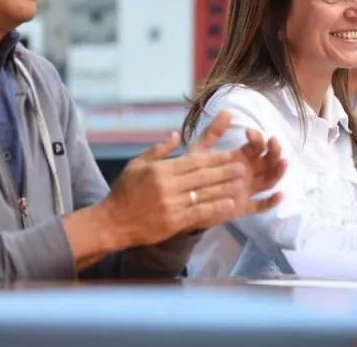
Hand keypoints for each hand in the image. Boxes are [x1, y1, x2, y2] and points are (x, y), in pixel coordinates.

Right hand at [100, 111, 278, 247]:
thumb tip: (176, 134)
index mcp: (161, 170)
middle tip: (244, 166)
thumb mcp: (136, 165)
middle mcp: (168, 185)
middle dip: (226, 170)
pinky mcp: (173, 222)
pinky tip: (231, 204)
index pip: (194, 161)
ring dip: (226, 188)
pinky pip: (200, 212)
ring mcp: (171, 204)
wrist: (112, 223)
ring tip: (244, 183)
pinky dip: (217, 208)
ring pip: (205, 193)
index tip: (232, 154)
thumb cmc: (124, 192)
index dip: (216, 158)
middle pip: (203, 175)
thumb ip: (158, 150)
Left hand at [185, 109, 287, 225]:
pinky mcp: (243, 207)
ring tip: (284, 162)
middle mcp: (248, 172)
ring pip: (270, 180)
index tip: (248, 132)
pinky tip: (279, 195)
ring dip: (278, 171)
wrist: (183, 196)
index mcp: (241, 157)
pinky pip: (261, 205)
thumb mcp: (201, 148)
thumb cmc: (193, 171)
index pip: (256, 146)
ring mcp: (248, 189)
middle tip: (273, 141)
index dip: (257, 137)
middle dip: (275, 150)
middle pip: (269, 161)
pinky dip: (272, 201)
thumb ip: (213, 131)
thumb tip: (227, 110)